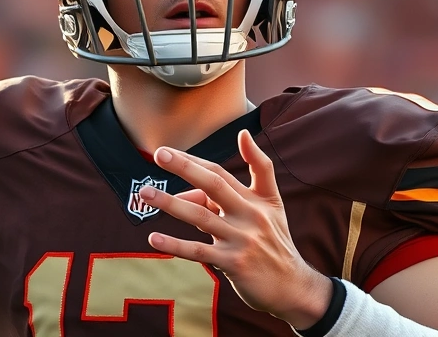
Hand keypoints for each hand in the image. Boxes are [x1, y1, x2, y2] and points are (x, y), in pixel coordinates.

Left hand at [139, 129, 332, 328]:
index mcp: (257, 198)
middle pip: (214, 184)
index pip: (221, 173)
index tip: (169, 150)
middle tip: (159, 154)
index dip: (195, 160)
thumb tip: (187, 191)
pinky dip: (175, 244)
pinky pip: (199, 251)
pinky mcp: (234, 263)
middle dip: (185, 167)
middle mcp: (250, 214)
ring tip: (144, 193)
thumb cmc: (273, 244)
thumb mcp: (266, 211)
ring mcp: (242, 238)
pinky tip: (154, 237)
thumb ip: (230, 195)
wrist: (293, 286)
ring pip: (201, 215)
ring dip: (170, 203)